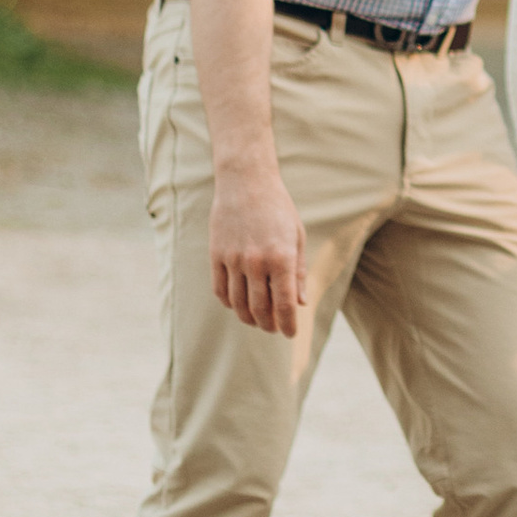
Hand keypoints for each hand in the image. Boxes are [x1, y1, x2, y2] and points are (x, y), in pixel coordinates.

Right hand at [209, 162, 307, 336]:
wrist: (246, 182)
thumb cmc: (278, 209)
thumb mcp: (296, 237)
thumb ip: (298, 272)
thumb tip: (300, 303)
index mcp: (281, 258)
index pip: (284, 304)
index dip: (288, 325)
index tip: (290, 334)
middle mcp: (256, 262)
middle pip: (260, 308)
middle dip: (268, 325)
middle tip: (273, 329)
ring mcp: (233, 260)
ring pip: (238, 303)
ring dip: (248, 317)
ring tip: (257, 321)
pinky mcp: (216, 255)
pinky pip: (220, 289)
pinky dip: (229, 303)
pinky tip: (237, 305)